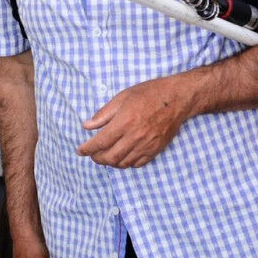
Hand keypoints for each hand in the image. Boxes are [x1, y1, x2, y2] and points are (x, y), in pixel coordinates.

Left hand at [78, 75, 197, 168]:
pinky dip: (126, 164)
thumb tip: (86, 126)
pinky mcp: (155, 149)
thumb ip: (103, 114)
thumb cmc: (149, 94)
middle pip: (109, 157)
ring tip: (105, 156)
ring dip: (110, 163)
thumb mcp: (122, 97)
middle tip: (92, 155)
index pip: (100, 142)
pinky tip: (122, 157)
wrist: (177, 98)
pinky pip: (137, 164)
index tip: (80, 151)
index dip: (87, 149)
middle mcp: (134, 137)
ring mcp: (146, 145)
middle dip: (97, 159)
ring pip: (122, 163)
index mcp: (124, 122)